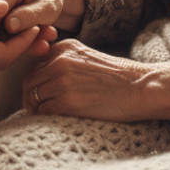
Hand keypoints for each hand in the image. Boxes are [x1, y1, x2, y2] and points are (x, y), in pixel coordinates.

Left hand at [22, 40, 159, 120]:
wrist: (140, 88)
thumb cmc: (118, 76)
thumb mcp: (87, 57)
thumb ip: (65, 61)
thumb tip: (44, 77)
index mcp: (64, 47)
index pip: (36, 64)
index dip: (35, 80)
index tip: (38, 91)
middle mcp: (60, 61)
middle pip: (29, 81)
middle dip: (29, 96)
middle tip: (34, 108)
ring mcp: (62, 82)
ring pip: (33, 97)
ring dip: (35, 109)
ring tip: (41, 116)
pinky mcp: (67, 102)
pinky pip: (43, 112)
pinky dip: (43, 118)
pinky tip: (51, 121)